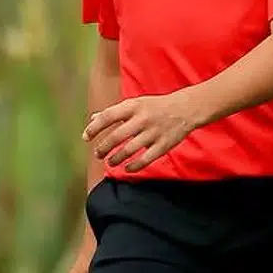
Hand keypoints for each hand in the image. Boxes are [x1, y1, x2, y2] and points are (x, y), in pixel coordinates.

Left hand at [85, 89, 201, 171]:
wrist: (186, 108)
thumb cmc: (156, 106)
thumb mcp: (135, 104)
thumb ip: (114, 112)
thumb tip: (92, 120)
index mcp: (133, 106)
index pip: (108, 116)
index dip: (94, 128)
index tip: (86, 137)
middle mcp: (142, 119)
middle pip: (116, 136)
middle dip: (103, 148)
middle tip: (98, 154)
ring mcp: (153, 133)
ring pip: (129, 150)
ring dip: (116, 158)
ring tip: (110, 162)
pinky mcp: (164, 145)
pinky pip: (145, 159)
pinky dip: (133, 166)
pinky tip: (126, 168)